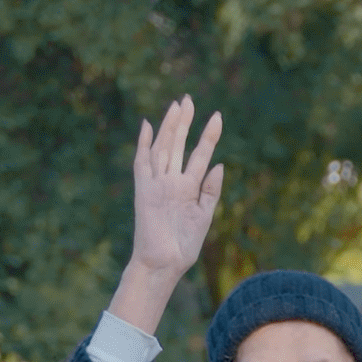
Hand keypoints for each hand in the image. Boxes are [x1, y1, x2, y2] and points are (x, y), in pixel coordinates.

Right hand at [127, 96, 224, 275]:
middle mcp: (171, 181)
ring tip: (176, 105)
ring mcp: (157, 184)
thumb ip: (211, 190)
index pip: (198, 154)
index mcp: (188, 187)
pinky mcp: (144, 191)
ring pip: (162, 148)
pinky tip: (147, 126)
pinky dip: (143, 144)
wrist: (164, 263)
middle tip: (189, 99)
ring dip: (169, 127)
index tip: (217, 116)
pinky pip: (142, 163)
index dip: (207, 135)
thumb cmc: (183, 245)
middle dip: (184, 122)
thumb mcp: (204, 215)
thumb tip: (219, 164)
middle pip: (177, 145)